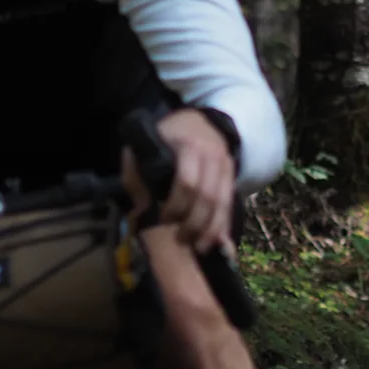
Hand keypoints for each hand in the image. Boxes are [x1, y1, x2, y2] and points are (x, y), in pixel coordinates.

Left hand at [122, 108, 235, 254]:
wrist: (199, 120)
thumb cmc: (166, 136)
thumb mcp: (146, 145)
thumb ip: (136, 171)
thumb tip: (138, 205)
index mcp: (188, 146)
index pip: (187, 182)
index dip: (176, 205)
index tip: (164, 219)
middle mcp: (212, 155)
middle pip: (207, 197)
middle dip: (194, 223)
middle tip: (180, 240)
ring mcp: (226, 165)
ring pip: (222, 203)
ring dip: (211, 229)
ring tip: (198, 247)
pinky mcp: (233, 176)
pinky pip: (230, 204)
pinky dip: (223, 225)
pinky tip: (215, 242)